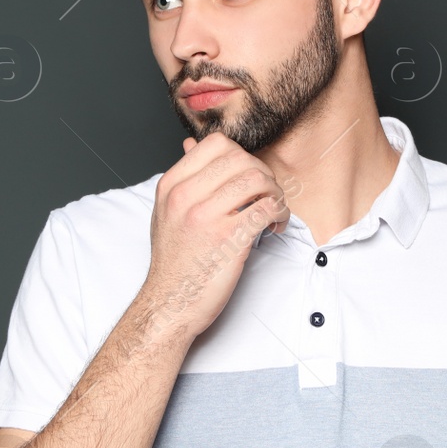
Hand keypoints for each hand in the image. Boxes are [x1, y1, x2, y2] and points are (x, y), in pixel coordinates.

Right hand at [141, 132, 291, 339]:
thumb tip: (190, 144)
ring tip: (273, 210)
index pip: (215, 144)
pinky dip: (280, 214)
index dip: (242, 156)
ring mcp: (206, 217)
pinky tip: (275, 226)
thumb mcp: (166, 212)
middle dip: (263, 174)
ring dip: (275, 193)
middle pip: (241, 159)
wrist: (170, 303)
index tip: (248, 177)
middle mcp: (185, 197)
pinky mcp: (228, 240)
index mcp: (171, 186)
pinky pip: (267, 208)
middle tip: (266, 195)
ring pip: (258, 180)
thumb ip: (182, 179)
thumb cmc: (174, 261)